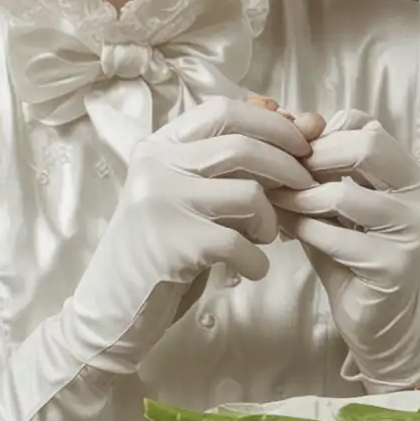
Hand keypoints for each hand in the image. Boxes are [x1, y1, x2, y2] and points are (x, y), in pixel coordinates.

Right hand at [0, 96, 315, 420]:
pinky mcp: (172, 245)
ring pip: (248, 193)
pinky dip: (258, 261)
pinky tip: (251, 270)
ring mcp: (161, 203)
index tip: (301, 144)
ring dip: (271, 219)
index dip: (271, 123)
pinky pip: (240, 244)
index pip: (223, 109)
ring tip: (264, 238)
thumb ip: (234, 160)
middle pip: (242, 144)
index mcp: (159, 145)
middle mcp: (155, 165)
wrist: (113, 311)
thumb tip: (299, 118)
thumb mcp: (193, 195)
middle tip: (306, 189)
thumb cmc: (162, 249)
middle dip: (288, 166)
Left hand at [274, 109, 419, 388]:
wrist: (373, 320)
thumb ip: (323, 168)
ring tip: (276, 203)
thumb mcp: (338, 203)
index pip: (368, 127)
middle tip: (284, 175)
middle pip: (366, 145)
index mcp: (415, 175)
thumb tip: (286, 120)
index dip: (324, 133)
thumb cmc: (351, 254)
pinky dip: (303, 230)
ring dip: (300, 198)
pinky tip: (286, 232)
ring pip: (343, 193)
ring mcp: (416, 231)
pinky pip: (335, 236)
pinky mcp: (397, 266)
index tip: (294, 154)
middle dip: (315, 158)